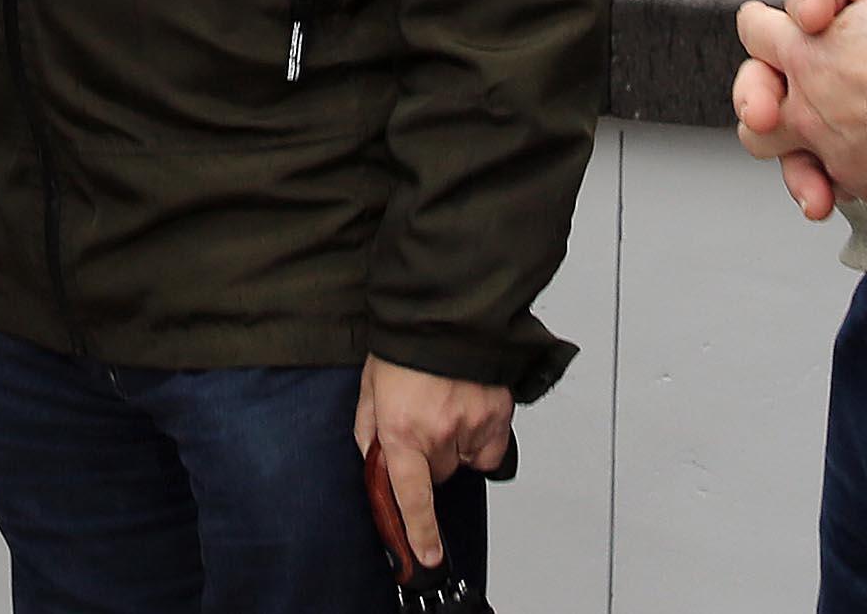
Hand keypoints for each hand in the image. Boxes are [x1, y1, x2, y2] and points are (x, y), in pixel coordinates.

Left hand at [355, 356, 513, 569]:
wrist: (444, 311)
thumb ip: (368, 429)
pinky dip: (482, 439)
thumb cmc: (405, 344)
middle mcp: (439, 433)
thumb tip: (374, 459)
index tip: (427, 556)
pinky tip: (469, 412)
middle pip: (437, 476)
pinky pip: (490, 448)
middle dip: (428, 459)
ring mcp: (472, 425)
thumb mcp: (371, 386)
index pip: (411, 496)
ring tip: (445, 407)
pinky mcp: (498, 414)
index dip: (420, 532)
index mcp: (402, 430)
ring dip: (455, 445)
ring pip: (464, 461)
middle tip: (422, 423)